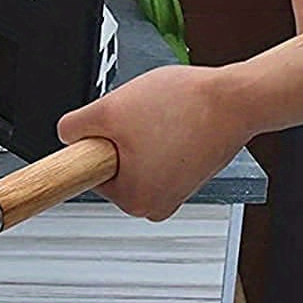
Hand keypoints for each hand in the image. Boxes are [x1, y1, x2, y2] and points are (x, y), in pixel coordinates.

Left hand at [57, 63, 251, 220]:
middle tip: (139, 118)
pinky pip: (155, 154)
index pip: (88, 172)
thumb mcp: (107, 109)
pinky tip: (173, 122)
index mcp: (134, 200)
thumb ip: (73, 127)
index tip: (101, 141)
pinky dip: (159, 135)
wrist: (236, 97)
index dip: (92, 144)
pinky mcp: (187, 176)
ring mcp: (173, 192)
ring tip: (160, 119)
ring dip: (139, 135)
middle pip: (112, 165)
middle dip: (119, 138)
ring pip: (134, 157)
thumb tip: (66, 137)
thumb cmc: (187, 106)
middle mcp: (155, 206)